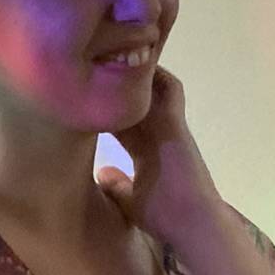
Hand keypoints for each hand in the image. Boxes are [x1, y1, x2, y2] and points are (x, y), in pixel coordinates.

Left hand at [97, 67, 222, 248]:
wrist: (193, 222)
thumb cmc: (165, 216)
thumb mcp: (132, 201)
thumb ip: (118, 186)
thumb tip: (102, 174)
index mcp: (146, 151)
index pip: (121, 122)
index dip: (104, 109)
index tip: (81, 97)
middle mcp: (157, 133)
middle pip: (133, 100)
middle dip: (114, 84)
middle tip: (90, 64)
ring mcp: (168, 126)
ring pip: (153, 89)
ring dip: (137, 74)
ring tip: (113, 52)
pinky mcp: (176, 124)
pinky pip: (169, 90)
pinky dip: (157, 75)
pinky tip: (134, 60)